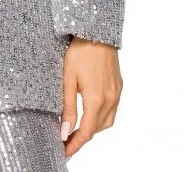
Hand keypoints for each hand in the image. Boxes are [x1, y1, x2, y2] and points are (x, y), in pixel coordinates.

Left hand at [59, 36, 122, 158]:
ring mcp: (116, 93)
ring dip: (92, 128)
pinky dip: (101, 117)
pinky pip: (112, 110)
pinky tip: (91, 113)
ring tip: (76, 129)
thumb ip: (68, 107)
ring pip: (106, 122)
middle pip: (96, 129)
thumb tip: (65, 131)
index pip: (85, 132)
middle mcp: (110, 99)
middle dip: (82, 138)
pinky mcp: (119, 86)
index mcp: (96, 99)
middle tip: (66, 141)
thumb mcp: (68, 78)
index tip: (64, 152)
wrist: (97, 30)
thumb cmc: (80, 51)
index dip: (74, 145)